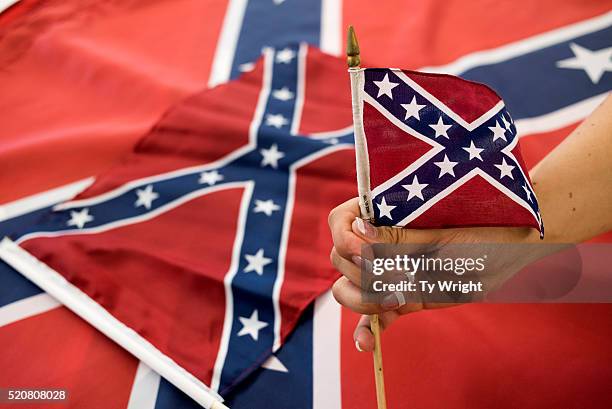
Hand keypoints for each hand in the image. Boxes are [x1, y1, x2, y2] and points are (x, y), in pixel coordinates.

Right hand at [328, 197, 538, 351]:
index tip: (367, 252)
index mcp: (383, 215)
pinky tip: (366, 345)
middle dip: (362, 273)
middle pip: (340, 259)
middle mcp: (378, 242)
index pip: (340, 221)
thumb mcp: (441, 235)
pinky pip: (372, 316)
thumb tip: (360, 230)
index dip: (346, 238)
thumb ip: (399, 238)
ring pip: (347, 288)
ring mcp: (387, 272)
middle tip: (400, 276)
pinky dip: (366, 330)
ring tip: (395, 301)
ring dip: (363, 299)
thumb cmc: (483, 232)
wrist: (513, 253)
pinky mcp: (399, 298)